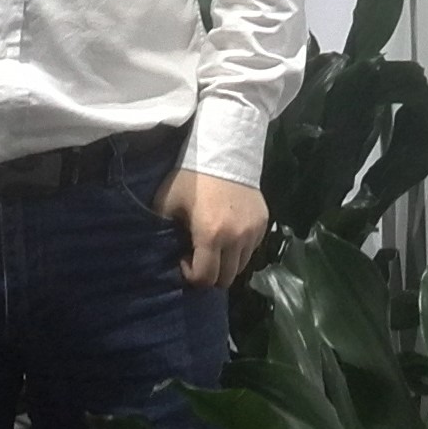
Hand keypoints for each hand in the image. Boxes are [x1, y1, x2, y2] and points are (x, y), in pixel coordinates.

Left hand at [155, 168, 267, 287]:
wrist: (224, 150)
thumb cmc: (191, 177)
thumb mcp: (167, 202)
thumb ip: (163, 231)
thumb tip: (165, 252)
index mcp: (211, 235)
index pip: (205, 278)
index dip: (191, 275)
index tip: (183, 259)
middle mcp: (237, 239)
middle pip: (226, 278)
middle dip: (210, 274)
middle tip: (199, 256)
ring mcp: (253, 231)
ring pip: (241, 265)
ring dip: (226, 262)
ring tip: (214, 246)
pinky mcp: (264, 223)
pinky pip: (252, 248)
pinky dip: (240, 249)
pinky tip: (228, 233)